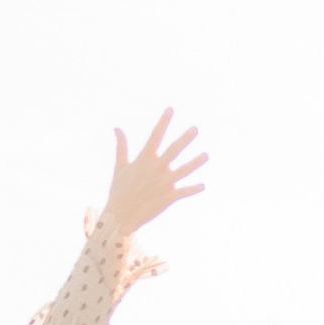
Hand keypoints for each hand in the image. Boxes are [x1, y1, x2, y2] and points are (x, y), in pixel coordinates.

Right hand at [101, 111, 207, 240]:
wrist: (121, 215)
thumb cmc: (120, 190)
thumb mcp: (120, 166)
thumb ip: (121, 146)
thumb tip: (117, 128)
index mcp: (145, 159)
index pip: (156, 136)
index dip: (164, 122)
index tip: (170, 109)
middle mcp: (157, 168)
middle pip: (174, 150)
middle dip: (186, 138)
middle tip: (195, 129)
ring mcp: (164, 183)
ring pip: (185, 170)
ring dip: (196, 162)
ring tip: (206, 155)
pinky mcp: (169, 197)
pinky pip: (184, 191)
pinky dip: (194, 189)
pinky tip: (203, 185)